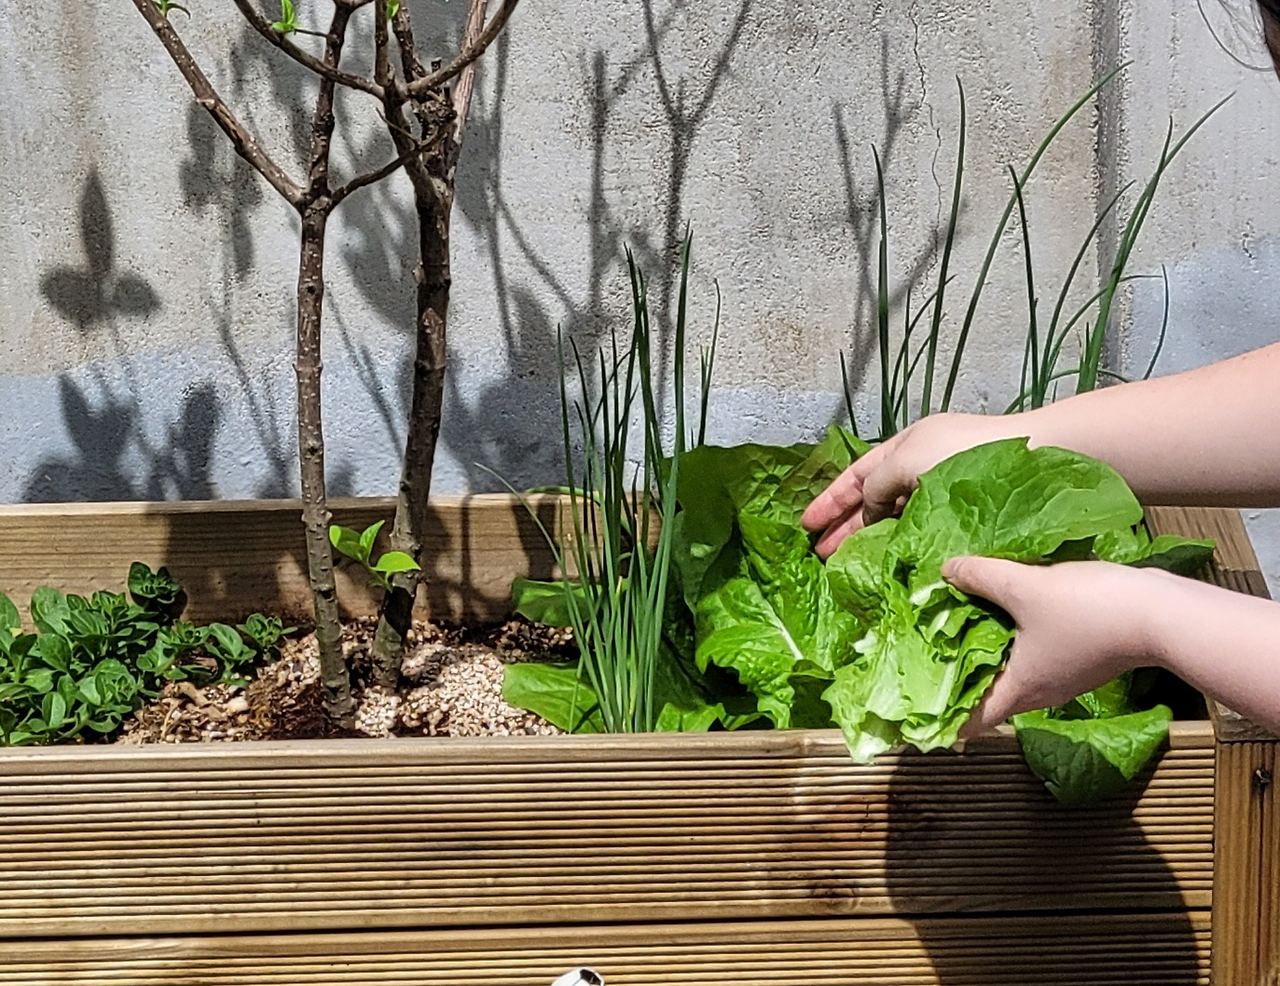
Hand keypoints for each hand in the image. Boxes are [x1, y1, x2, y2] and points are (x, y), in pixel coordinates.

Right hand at [801, 413, 1018, 557]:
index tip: (806, 524)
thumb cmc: (968, 451)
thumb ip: (877, 484)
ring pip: (896, 520)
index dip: (830, 499)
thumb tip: (867, 509)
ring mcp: (944, 495)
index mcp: (907, 446)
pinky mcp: (965, 519)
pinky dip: (901, 545)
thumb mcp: (907, 459)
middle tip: (820, 554)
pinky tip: (889, 563)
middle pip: (873, 500)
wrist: (1035, 457)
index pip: (857, 475)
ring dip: (869, 540)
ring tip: (846, 565)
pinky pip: (922, 533)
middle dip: (845, 526)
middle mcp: (922, 469)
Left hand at [944, 557, 1169, 738]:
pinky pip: (1035, 651)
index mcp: (1020, 690)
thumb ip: (980, 578)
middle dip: (957, 673)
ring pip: (1012, 669)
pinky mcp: (1081, 655)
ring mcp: (1063, 675)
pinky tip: (1004, 605)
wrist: (1161, 612)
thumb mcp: (1023, 587)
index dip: (942, 718)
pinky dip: (1014, 635)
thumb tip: (947, 570)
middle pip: (988, 693)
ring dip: (986, 649)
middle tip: (925, 648)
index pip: (971, 721)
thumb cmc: (1089, 611)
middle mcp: (1040, 692)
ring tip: (957, 618)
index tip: (915, 708)